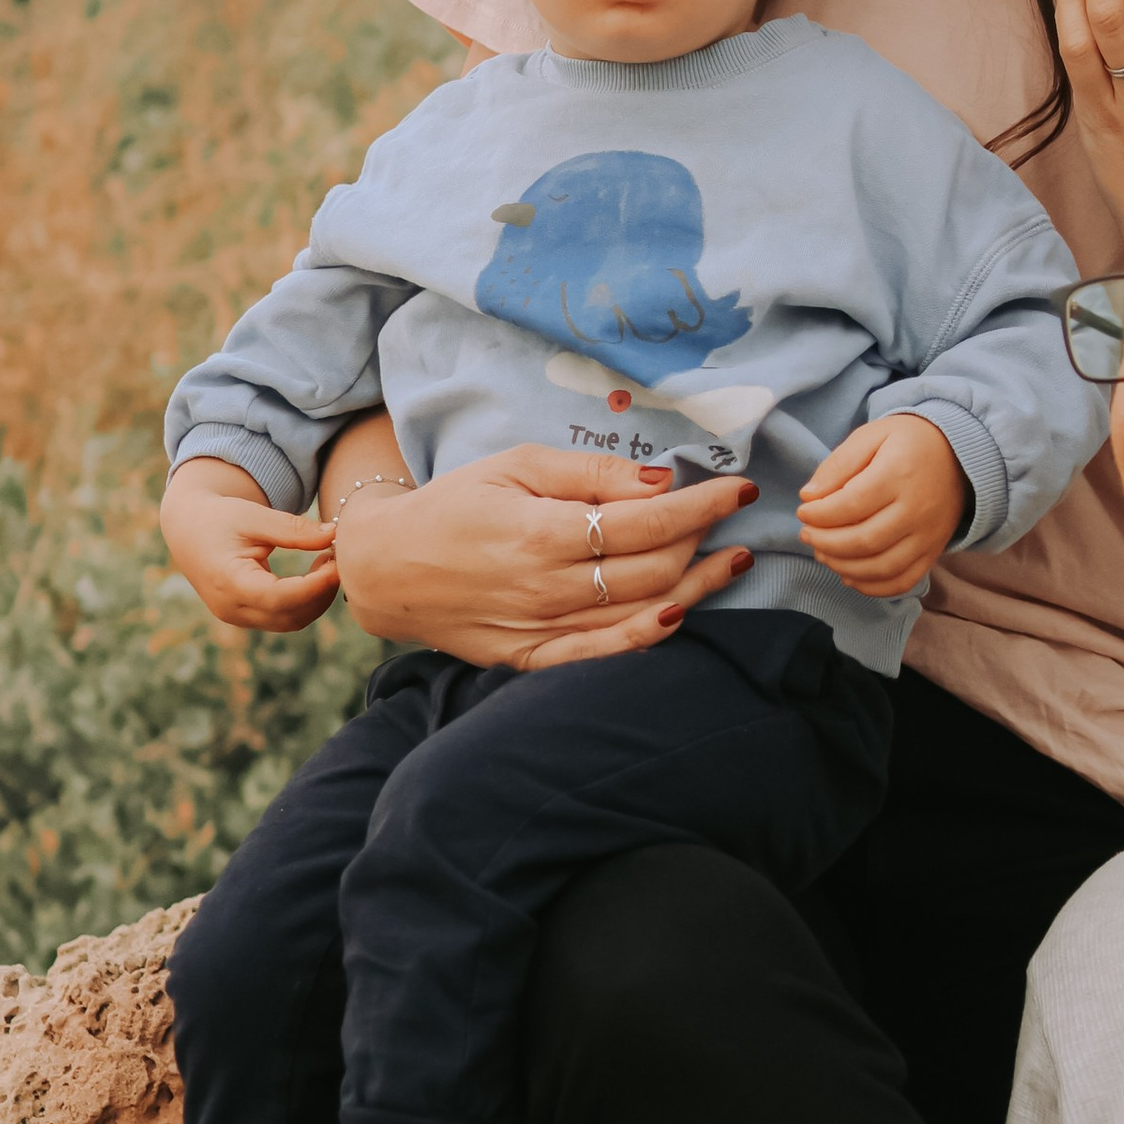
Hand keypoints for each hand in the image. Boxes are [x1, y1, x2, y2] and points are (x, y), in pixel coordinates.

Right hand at [159, 459, 338, 633]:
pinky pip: (283, 617)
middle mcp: (230, 607)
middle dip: (321, 593)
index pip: (280, 597)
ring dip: (316, 599)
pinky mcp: (244, 616)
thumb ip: (293, 529)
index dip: (315, 586)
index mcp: (228, 582)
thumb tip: (335, 534)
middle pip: (289, 616)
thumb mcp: (254, 516)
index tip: (340, 565)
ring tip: (329, 563)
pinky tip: (316, 573)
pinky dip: (305, 601)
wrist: (188, 529)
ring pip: (290, 621)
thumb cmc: (219, 517)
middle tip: (342, 560)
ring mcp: (236, 616)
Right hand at [328, 442, 759, 664]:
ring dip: (696, 587)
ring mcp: (541, 630)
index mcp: (541, 532)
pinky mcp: (532, 659)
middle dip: (702, 541)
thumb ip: (590, 472)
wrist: (385, 568)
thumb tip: (660, 480)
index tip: (737, 488)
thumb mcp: (515, 465)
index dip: (702, 505)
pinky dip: (650, 637)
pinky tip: (682, 612)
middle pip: (653, 570)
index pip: (646, 522)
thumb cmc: (453, 504)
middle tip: (725, 518)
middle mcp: (546, 588)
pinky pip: (605, 655)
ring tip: (730, 560)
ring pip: (641, 614)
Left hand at [797, 416, 967, 597]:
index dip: (819, 515)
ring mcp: (928, 536)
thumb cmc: (909, 442)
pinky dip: (871, 587)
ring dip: (843, 566)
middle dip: (825, 543)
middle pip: (864, 541)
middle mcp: (917, 509)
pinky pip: (902, 581)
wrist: (961, 455)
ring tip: (823, 553)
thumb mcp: (872, 435)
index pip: (851, 505)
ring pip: (881, 566)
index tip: (804, 511)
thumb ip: (839, 463)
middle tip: (807, 534)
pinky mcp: (933, 552)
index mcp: (899, 474)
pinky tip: (849, 575)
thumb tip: (809, 496)